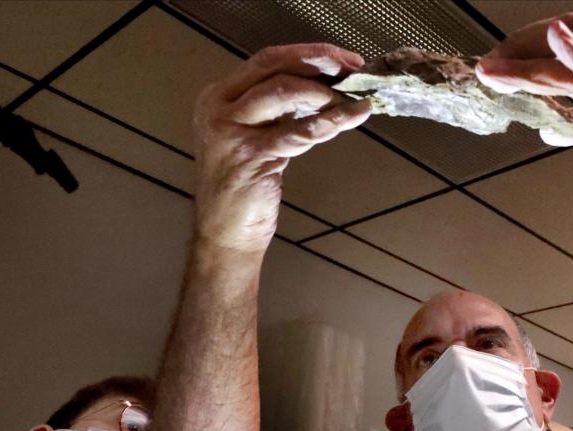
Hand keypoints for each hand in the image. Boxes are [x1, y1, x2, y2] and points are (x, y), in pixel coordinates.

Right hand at [192, 43, 370, 253]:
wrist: (225, 232)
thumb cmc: (243, 188)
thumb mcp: (255, 137)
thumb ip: (278, 111)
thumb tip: (324, 88)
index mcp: (219, 98)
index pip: (267, 60)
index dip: (308, 54)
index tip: (341, 58)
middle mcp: (219, 109)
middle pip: (274, 67)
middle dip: (319, 62)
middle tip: (353, 69)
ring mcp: (231, 131)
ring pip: (285, 92)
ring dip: (325, 93)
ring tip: (353, 98)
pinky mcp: (251, 155)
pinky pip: (300, 131)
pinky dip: (332, 121)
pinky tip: (353, 117)